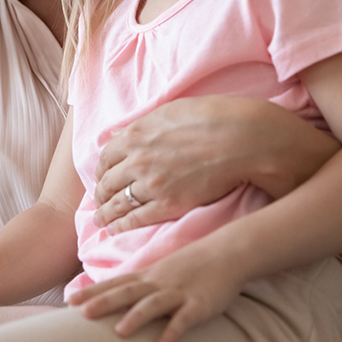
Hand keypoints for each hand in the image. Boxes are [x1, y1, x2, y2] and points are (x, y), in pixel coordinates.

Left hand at [68, 240, 248, 341]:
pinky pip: (184, 320)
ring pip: (154, 304)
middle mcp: (159, 283)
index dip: (93, 292)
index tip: (69, 300)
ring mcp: (179, 292)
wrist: (228, 251)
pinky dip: (172, 332)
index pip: (116, 283)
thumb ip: (141, 284)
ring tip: (119, 332)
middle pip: (127, 292)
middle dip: (104, 302)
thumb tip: (117, 296)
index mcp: (148, 276)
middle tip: (82, 313)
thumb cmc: (193, 263)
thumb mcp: (162, 271)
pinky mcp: (199, 304)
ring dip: (136, 317)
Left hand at [94, 97, 336, 233]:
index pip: (106, 158)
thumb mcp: (170, 111)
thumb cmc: (213, 118)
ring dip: (105, 213)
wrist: (242, 139)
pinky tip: (116, 230)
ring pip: (117, 203)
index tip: (102, 177)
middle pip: (107, 182)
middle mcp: (137, 160)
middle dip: (100, 194)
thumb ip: (144, 125)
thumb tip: (125, 134)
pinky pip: (135, 219)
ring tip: (101, 220)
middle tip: (99, 202)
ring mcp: (151, 184)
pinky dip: (121, 226)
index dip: (101, 170)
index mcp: (136, 135)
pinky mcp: (168, 204)